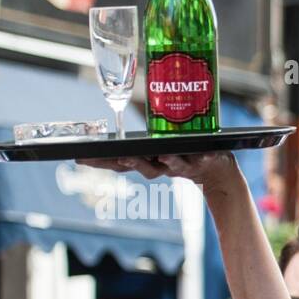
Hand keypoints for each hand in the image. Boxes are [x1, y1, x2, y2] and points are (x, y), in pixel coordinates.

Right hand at [76, 151, 241, 194]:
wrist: (218, 171)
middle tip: (122, 158)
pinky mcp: (204, 162)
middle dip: (131, 163)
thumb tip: (114, 126)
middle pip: (143, 167)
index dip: (101, 162)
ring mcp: (184, 165)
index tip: (80, 158)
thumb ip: (141, 144)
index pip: (120, 162)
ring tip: (164, 156)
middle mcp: (163, 166)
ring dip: (168, 162)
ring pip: (173, 166)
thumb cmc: (184, 155)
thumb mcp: (159, 148)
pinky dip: (202, 157)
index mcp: (148, 161)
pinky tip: (202, 155)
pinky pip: (201, 160)